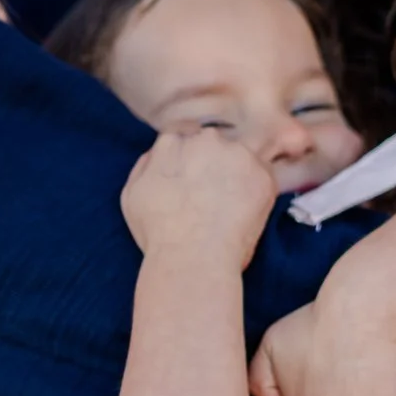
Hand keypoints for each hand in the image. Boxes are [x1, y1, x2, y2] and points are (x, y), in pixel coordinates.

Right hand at [121, 129, 275, 270]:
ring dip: (238, 176)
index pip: (185, 138)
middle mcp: (206, 140)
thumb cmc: (157, 233)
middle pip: (214, 144)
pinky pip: (263, 178)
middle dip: (214, 163)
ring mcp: (237, 154)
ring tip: (229, 210)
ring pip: (241, 159)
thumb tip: (159, 153)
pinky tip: (243, 217)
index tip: (194, 180)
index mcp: (172, 142)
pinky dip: (257, 194)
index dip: (191, 161)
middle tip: (212, 196)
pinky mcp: (263, 174)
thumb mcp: (132, 194)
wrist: (191, 257)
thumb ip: (146, 165)